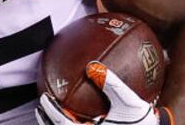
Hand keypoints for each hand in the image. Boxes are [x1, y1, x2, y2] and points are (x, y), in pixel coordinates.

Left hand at [35, 61, 172, 124]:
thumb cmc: (143, 123)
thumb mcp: (129, 102)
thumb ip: (112, 84)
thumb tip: (92, 66)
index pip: (62, 123)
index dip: (50, 111)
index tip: (43, 97)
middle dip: (48, 120)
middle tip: (41, 104)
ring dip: (57, 123)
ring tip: (50, 111)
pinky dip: (72, 122)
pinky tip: (76, 110)